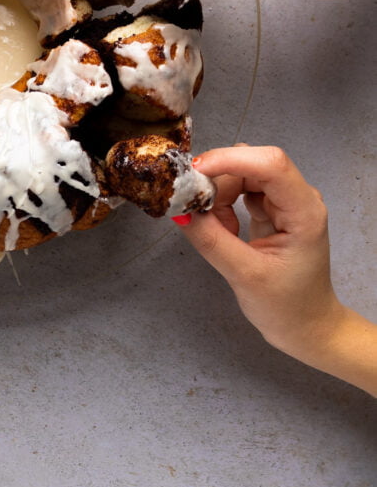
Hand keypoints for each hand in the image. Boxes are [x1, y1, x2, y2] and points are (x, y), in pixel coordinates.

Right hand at [181, 145, 338, 352]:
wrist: (307, 327)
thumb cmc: (286, 307)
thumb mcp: (245, 276)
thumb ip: (211, 240)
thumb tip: (180, 209)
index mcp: (304, 210)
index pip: (270, 164)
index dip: (231, 159)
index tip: (194, 173)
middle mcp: (297, 196)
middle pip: (250, 164)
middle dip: (217, 181)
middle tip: (195, 211)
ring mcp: (284, 199)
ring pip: (240, 173)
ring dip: (218, 195)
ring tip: (218, 232)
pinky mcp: (271, 206)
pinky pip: (238, 188)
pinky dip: (222, 204)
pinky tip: (225, 230)